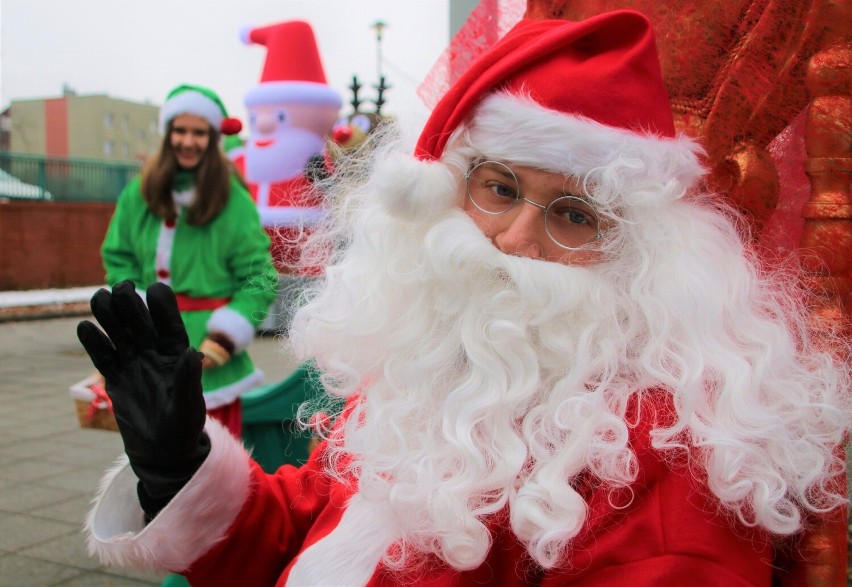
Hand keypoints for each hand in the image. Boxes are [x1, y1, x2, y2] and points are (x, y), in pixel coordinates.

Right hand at [77, 280, 209, 520]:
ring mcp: (134, 363)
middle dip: (132, 304)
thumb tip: (190, 352)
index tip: (156, 288)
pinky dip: (94, 342)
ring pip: (119, 333)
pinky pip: (103, 355)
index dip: (163, 307)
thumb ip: (188, 380)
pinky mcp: (116, 377)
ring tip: (99, 297)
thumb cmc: (184, 428)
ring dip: (109, 315)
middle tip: (121, 287)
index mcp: (177, 355)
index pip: (170, 325)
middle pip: (141, 323)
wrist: (163, 452)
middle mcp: (155, 354)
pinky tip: (84, 327)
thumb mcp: (189, 406)